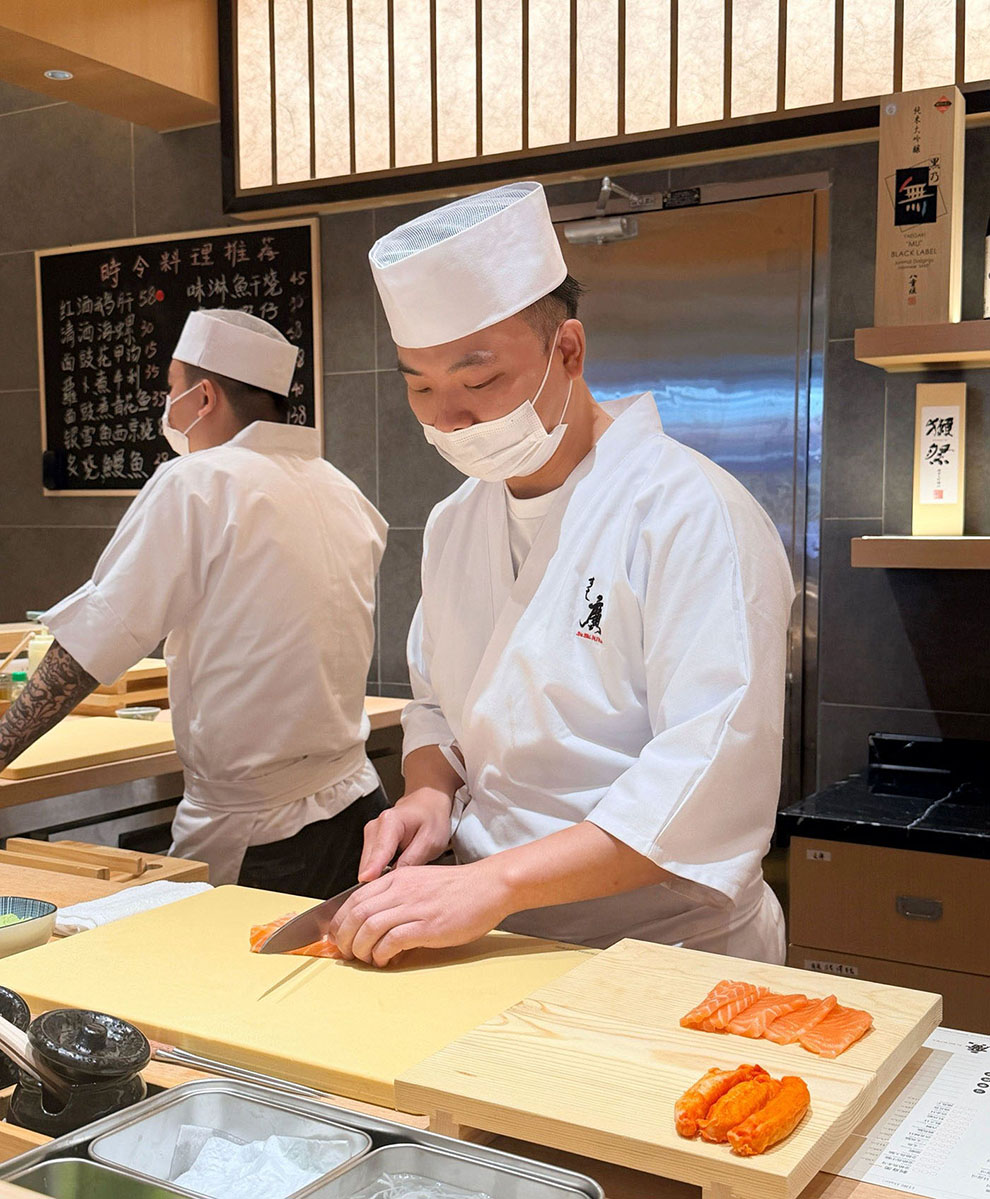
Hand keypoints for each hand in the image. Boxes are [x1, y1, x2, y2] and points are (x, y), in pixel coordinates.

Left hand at [328, 861, 509, 966]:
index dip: (340, 920)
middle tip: (345, 953)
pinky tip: (385, 960)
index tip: (337, 936)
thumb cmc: (458, 889)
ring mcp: (414, 907)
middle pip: (356, 914)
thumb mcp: (421, 882)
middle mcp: (401, 890)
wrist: (488, 886)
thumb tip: (376, 922)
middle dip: (344, 937)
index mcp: (398, 878)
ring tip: (364, 959)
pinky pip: (392, 941)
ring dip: (360, 948)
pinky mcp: (427, 926)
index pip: (355, 898)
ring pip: (369, 928)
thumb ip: (398, 896)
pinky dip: (381, 954)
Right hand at [357, 787, 453, 881]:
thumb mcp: (430, 841)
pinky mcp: (370, 843)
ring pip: (367, 866)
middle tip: (397, 892)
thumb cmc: (431, 819)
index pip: (380, 850)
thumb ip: (413, 859)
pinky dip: (380, 873)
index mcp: (391, 822)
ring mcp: (370, 835)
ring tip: (400, 879)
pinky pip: (370, 865)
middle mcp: (375, 827)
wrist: (427, 805)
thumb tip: (395, 877)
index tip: (366, 879)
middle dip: (379, 880)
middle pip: (369, 861)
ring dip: (379, 877)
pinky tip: (395, 872)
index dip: (373, 867)